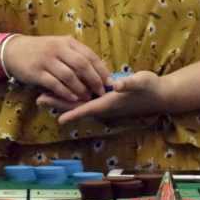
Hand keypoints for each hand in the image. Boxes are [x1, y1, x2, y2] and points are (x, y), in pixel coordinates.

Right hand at [6, 35, 110, 100]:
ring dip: (80, 88)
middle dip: (94, 80)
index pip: (89, 55)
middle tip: (101, 92)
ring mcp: (47, 60)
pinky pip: (54, 84)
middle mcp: (58, 49)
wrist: (14, 51)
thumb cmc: (42, 51)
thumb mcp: (60, 46)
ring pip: (69, 75)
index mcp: (67, 42)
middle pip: (82, 65)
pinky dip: (65, 92)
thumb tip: (98, 70)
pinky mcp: (37, 72)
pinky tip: (72, 98)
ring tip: (87, 97)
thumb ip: (76, 55)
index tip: (110, 82)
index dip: (102, 70)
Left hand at [37, 71, 168, 123]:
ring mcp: (104, 104)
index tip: (57, 118)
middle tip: (38, 99)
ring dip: (62, 100)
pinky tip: (62, 90)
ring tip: (44, 96)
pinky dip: (71, 96)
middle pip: (77, 106)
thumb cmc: (151, 88)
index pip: (87, 108)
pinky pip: (84, 100)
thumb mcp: (141, 82)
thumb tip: (115, 85)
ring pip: (78, 103)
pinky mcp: (105, 100)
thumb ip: (128, 83)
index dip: (72, 112)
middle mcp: (104, 106)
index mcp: (109, 103)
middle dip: (58, 103)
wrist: (160, 95)